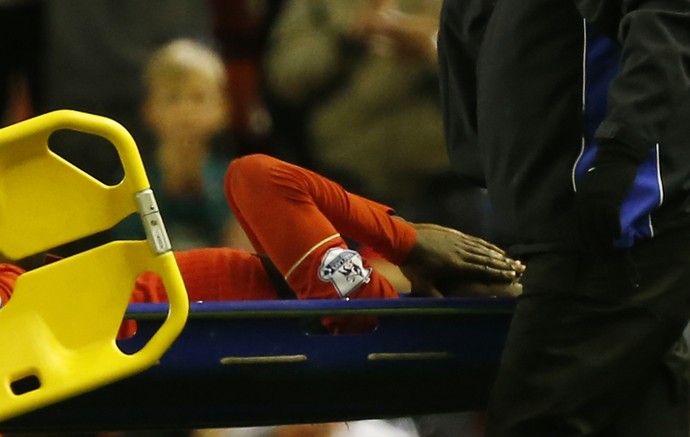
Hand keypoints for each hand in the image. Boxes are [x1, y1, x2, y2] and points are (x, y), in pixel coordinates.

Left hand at [399, 223, 523, 296]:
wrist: (404, 239)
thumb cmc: (413, 264)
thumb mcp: (422, 284)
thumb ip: (435, 295)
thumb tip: (446, 308)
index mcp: (456, 266)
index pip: (482, 270)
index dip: (498, 273)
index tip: (513, 276)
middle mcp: (461, 253)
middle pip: (487, 259)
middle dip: (504, 264)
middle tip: (520, 267)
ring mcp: (458, 242)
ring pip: (482, 248)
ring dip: (498, 254)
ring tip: (511, 258)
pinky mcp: (454, 235)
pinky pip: (474, 240)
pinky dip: (485, 244)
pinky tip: (491, 246)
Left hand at [575, 141, 641, 251]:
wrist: (614, 157)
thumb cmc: (605, 172)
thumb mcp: (590, 187)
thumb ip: (588, 200)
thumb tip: (592, 215)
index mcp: (580, 199)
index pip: (579, 222)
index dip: (583, 236)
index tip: (586, 247)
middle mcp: (586, 201)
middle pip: (588, 226)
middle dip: (593, 241)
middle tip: (598, 253)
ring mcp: (598, 200)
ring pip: (600, 225)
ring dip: (604, 238)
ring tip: (608, 249)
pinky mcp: (611, 198)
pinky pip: (611, 218)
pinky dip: (614, 229)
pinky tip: (617, 236)